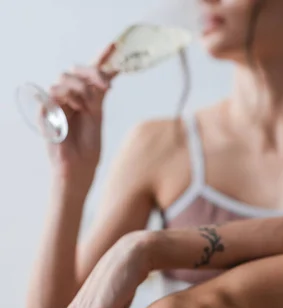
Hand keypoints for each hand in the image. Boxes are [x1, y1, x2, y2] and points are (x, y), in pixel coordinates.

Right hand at [47, 44, 117, 189]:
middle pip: (76, 70)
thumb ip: (98, 93)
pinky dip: (69, 98)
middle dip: (93, 74)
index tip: (115, 45)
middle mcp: (70, 97)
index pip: (90, 73)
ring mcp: (57, 102)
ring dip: (81, 90)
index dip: (101, 58)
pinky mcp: (46, 110)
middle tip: (107, 86)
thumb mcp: (97, 115)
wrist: (79, 166)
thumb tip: (108, 72)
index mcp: (85, 97)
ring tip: (87, 107)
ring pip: (65, 78)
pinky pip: (55, 92)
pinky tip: (77, 109)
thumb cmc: (89, 145)